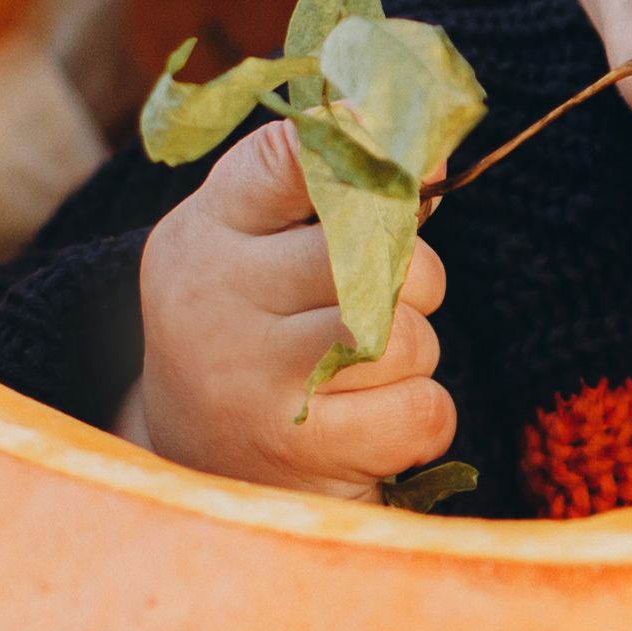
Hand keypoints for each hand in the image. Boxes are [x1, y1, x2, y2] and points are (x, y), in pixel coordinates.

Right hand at [119, 121, 451, 493]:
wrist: (208, 476)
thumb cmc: (262, 343)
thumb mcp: (265, 257)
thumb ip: (339, 201)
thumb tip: (429, 154)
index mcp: (203, 236)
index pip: (291, 157)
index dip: (368, 155)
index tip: (401, 175)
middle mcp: (212, 299)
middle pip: (371, 250)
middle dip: (415, 277)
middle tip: (391, 302)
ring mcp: (248, 379)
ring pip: (403, 334)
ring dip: (416, 356)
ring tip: (367, 376)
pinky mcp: (299, 450)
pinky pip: (420, 409)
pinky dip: (421, 418)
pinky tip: (374, 426)